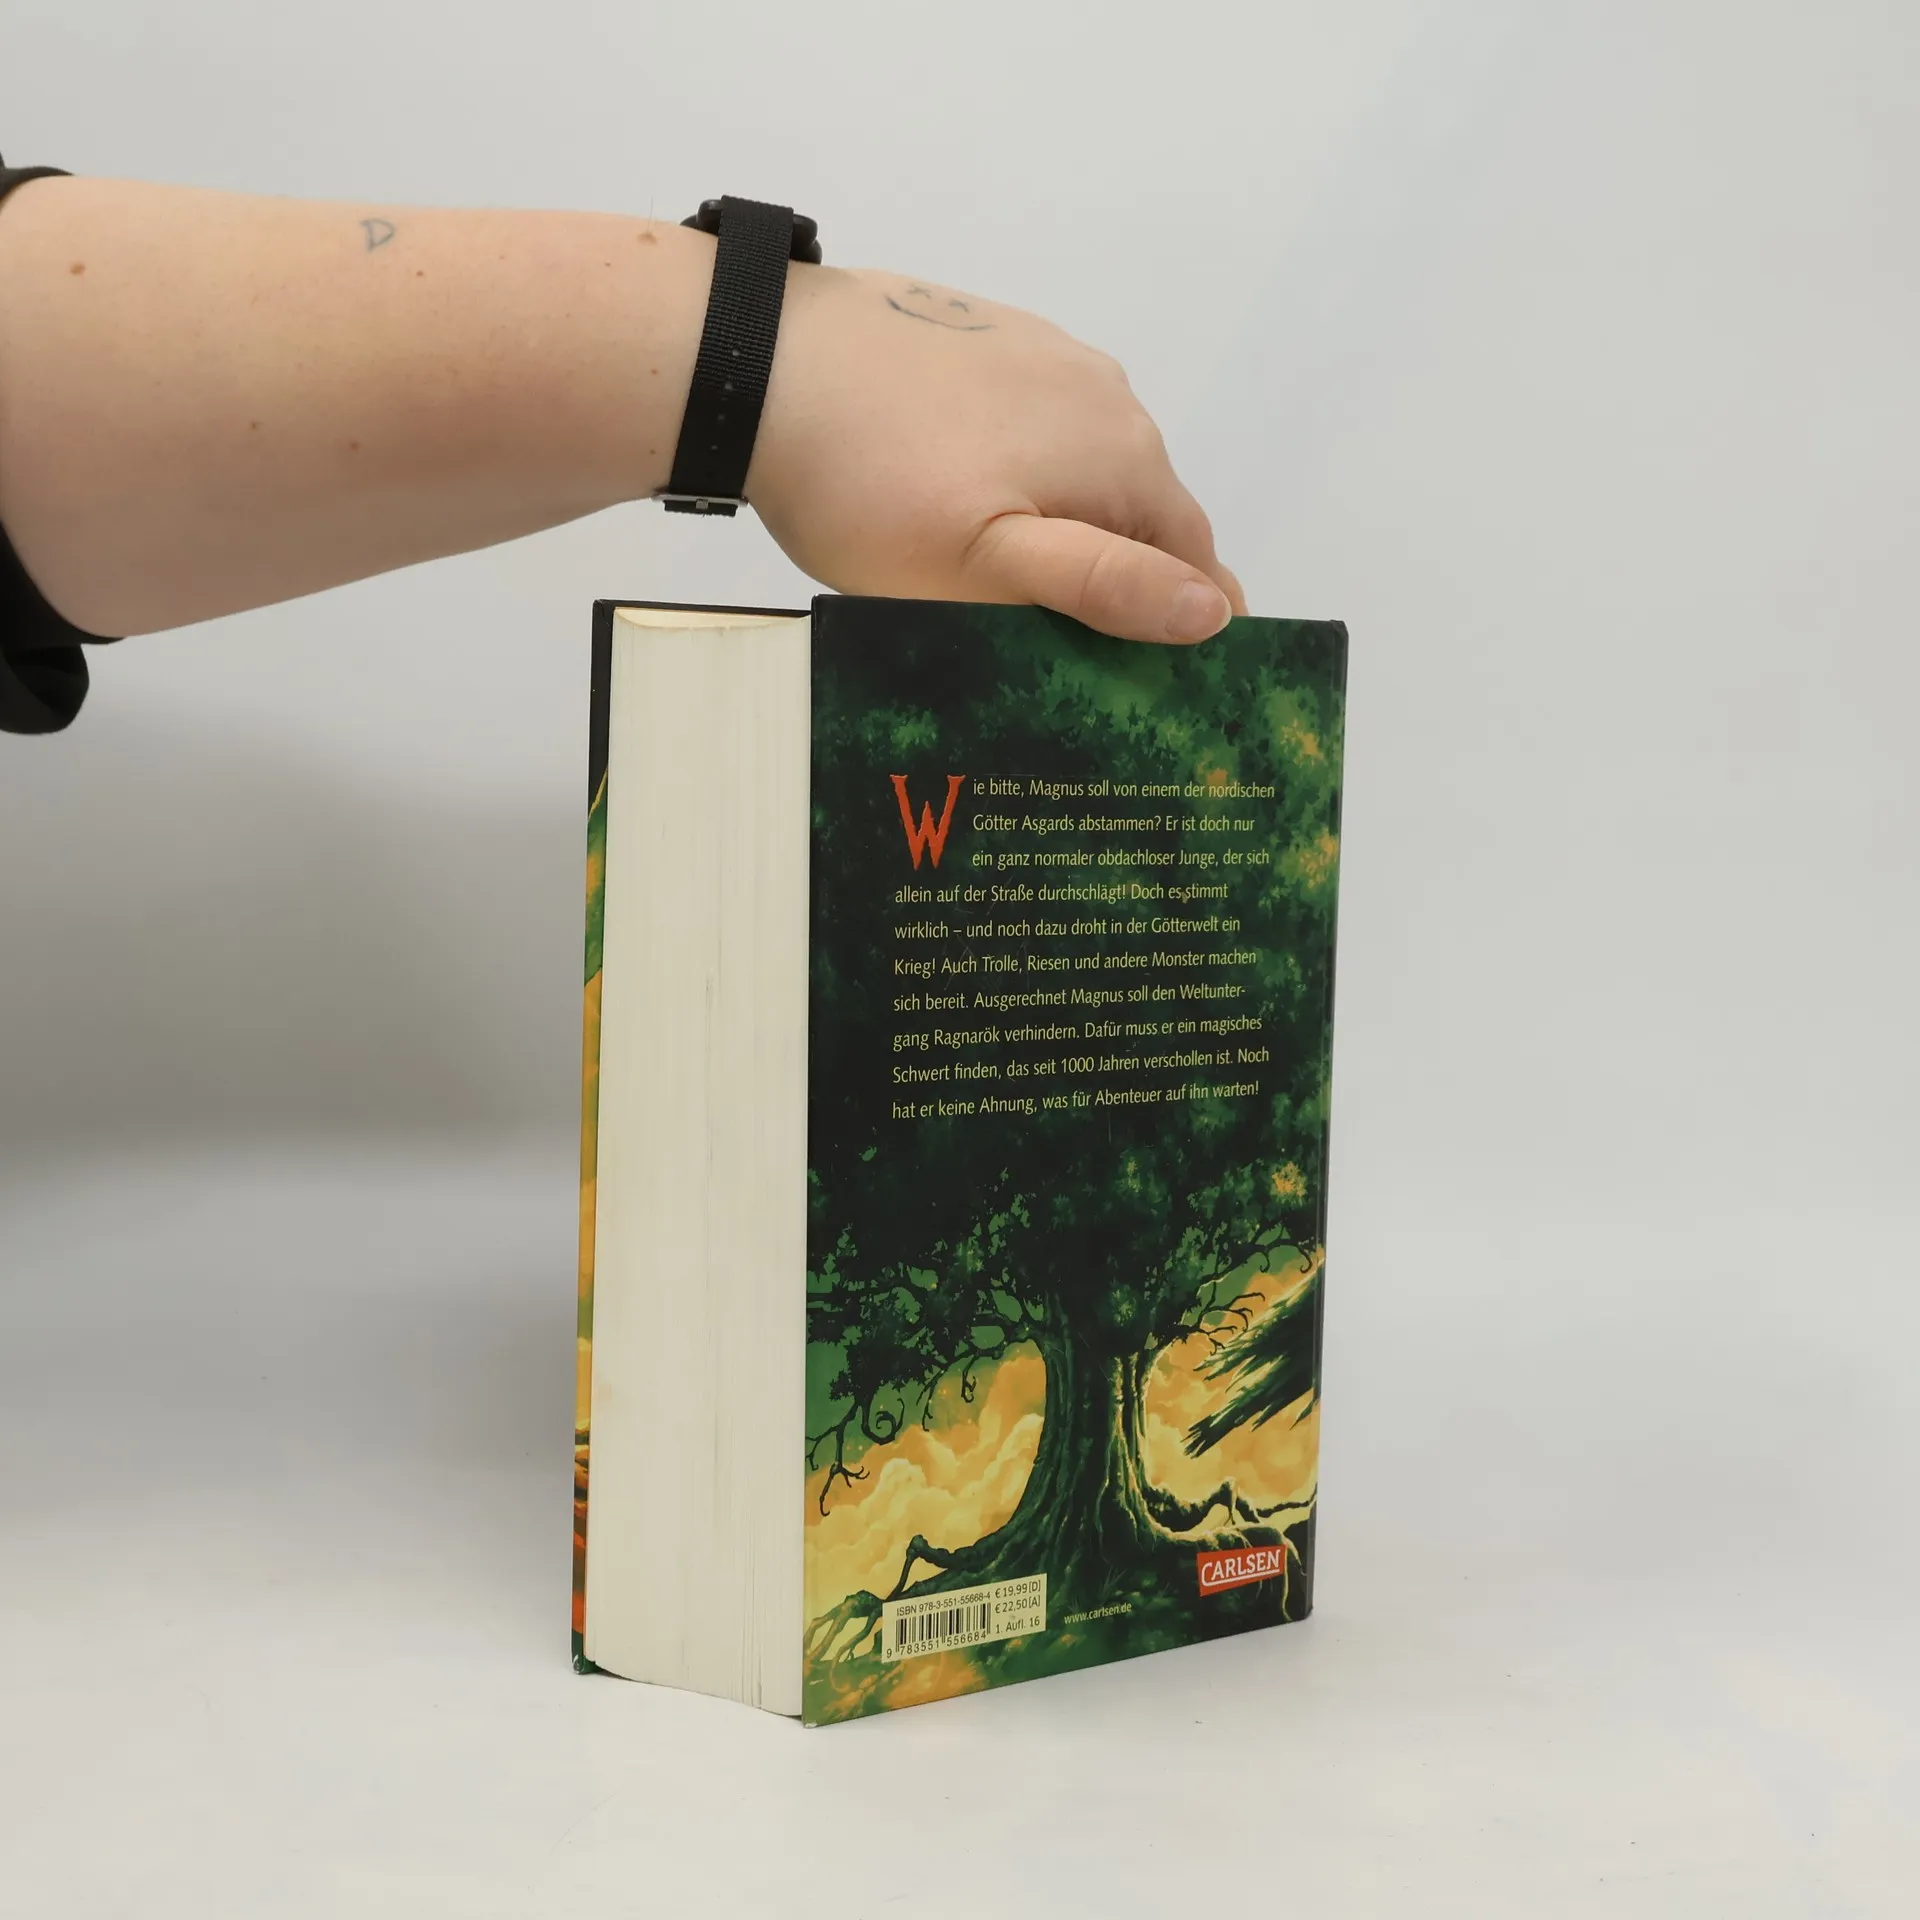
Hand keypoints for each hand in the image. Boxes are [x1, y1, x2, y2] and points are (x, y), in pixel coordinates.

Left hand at [751, 266, 1245, 643]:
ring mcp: (1046, 354)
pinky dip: (1022, 468)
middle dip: (1123, 576)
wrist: (759, 367)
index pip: (1195, 562)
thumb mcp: (987, 567)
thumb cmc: (872, 489)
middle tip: (1069, 650)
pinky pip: (1033, 421)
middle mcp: (1106, 394)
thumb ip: (1103, 585)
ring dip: (1072, 520)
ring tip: (1011, 581)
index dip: (1184, 627)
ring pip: (1085, 465)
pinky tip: (966, 495)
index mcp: (1125, 457)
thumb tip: (1213, 612)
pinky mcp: (988, 334)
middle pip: (1142, 512)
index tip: (1156, 683)